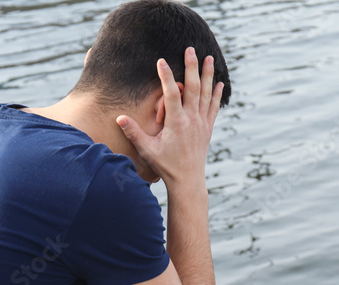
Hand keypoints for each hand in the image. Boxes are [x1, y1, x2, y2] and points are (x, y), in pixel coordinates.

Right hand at [116, 47, 223, 188]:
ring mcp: (201, 123)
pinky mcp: (207, 129)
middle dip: (192, 66)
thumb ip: (134, 132)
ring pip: (206, 94)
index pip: (171, 94)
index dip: (166, 76)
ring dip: (208, 75)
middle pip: (193, 87)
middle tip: (190, 49)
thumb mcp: (147, 150)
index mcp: (176, 123)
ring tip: (210, 57)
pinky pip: (213, 107)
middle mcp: (191, 120)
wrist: (188, 181)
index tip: (161, 61)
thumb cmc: (166, 166)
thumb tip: (119, 118)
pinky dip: (216, 94)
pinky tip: (220, 83)